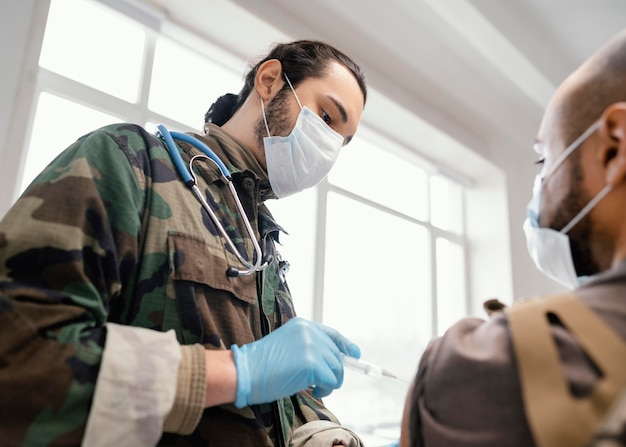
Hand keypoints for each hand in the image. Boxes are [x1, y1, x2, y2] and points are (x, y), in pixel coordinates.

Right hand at [231, 317, 359, 407]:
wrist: (245, 371)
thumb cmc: (261, 364)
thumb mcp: (287, 346)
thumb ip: (308, 348)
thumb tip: (332, 361)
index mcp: (303, 325)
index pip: (332, 334)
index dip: (345, 345)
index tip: (355, 353)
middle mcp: (310, 332)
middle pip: (336, 355)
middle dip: (333, 372)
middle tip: (321, 384)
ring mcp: (312, 347)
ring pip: (336, 369)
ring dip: (328, 383)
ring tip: (313, 388)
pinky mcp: (313, 364)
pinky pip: (331, 381)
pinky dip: (325, 390)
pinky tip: (312, 391)